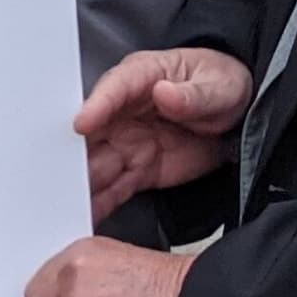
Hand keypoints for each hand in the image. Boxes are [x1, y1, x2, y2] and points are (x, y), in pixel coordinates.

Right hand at [75, 46, 253, 212]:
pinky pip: (112, 189)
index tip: (82, 125)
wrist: (238, 119)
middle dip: (72, 153)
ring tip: (63, 204)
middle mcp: (123, 112)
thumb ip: (193, 94)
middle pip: (92, 133)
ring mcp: (127, 144)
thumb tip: (165, 93)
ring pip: (95, 166)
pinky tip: (81, 219)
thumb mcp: (218, 86)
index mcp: (142, 78)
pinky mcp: (137, 171)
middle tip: (58, 173)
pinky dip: (97, 205)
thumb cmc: (221, 86)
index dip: (96, 106)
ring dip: (78, 185)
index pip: (113, 89)